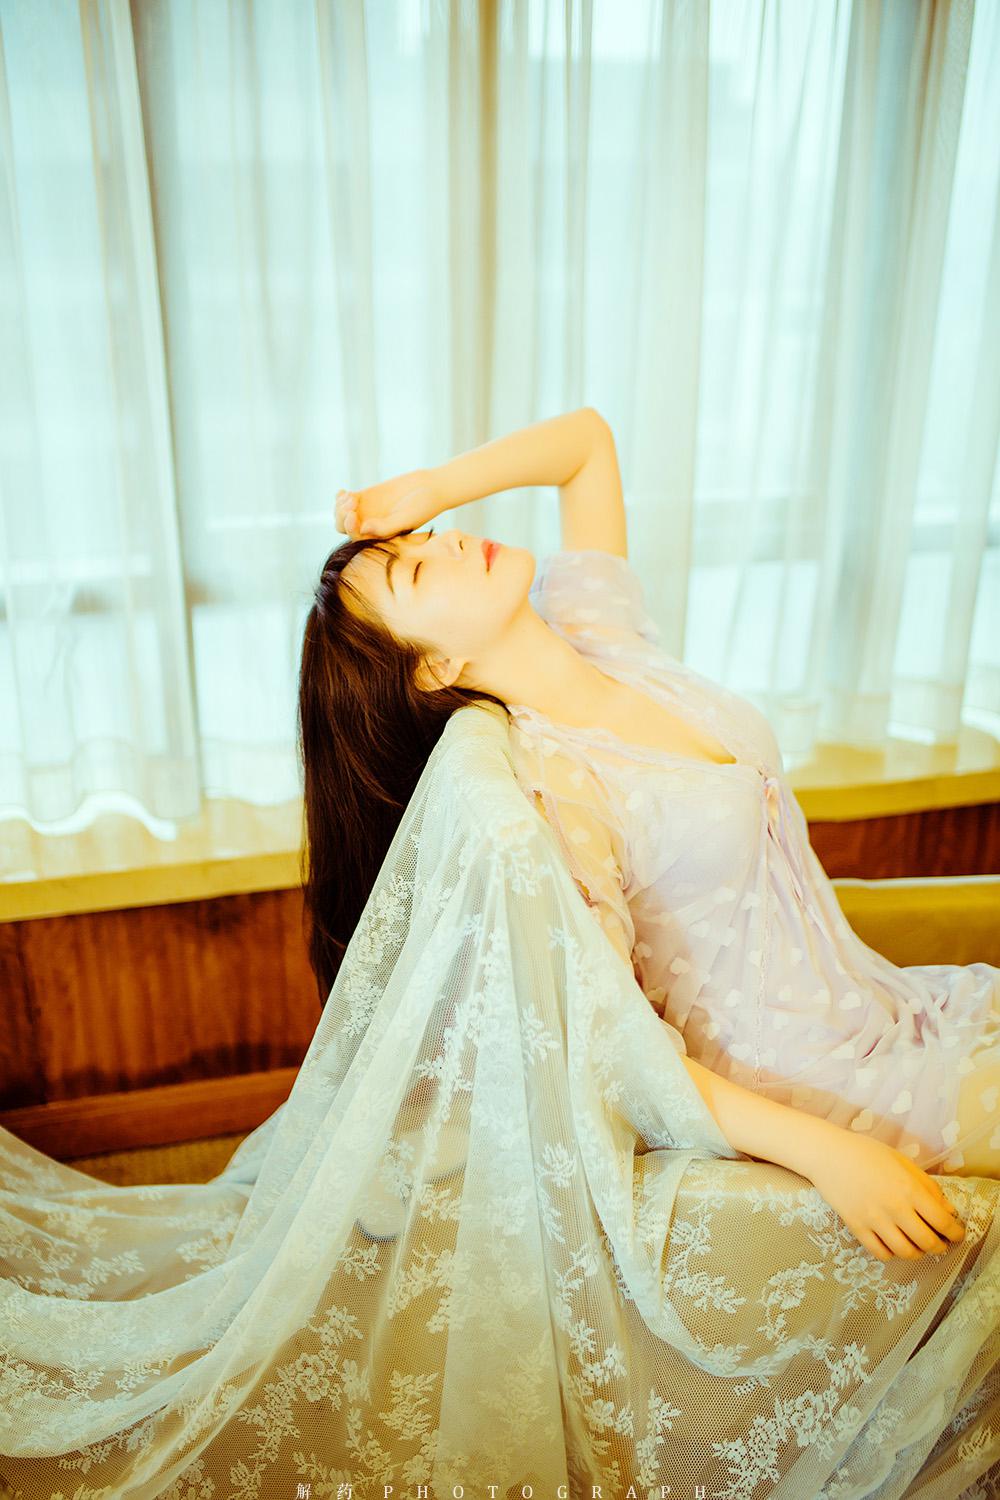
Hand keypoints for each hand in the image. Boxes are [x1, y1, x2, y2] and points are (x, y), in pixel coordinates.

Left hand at [335, 467, 441, 540]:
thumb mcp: (406, 519)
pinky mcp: (366, 497)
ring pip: (343, 514)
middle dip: (342, 516)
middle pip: (345, 527)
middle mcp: (370, 527)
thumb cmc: (423, 507)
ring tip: (350, 496)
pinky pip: (347, 499)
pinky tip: (344, 492)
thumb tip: (363, 529)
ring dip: (340, 506)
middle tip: (352, 502)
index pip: (356, 538)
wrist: (430, 488)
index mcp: (379, 538)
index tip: (353, 514)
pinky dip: (342, 497)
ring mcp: (366, 511)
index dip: (350, 528)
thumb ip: (385, 527)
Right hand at [804, 1129, 965, 1262]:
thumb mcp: (903, 1162)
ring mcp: (874, 1219)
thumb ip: (928, 1187)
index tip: (957, 1235)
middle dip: (939, 1247)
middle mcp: (894, 1207)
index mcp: (909, 1188)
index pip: (942, 1221)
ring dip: (917, 1253)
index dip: (955, 1233)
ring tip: (917, 1245)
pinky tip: (893, 1244)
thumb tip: (948, 1211)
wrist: (828, 1154)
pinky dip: (891, 1254)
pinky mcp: (856, 1227)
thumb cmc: (867, 1153)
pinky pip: (880, 1253)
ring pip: (905, 1252)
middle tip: (940, 1243)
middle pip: (927, 1242)